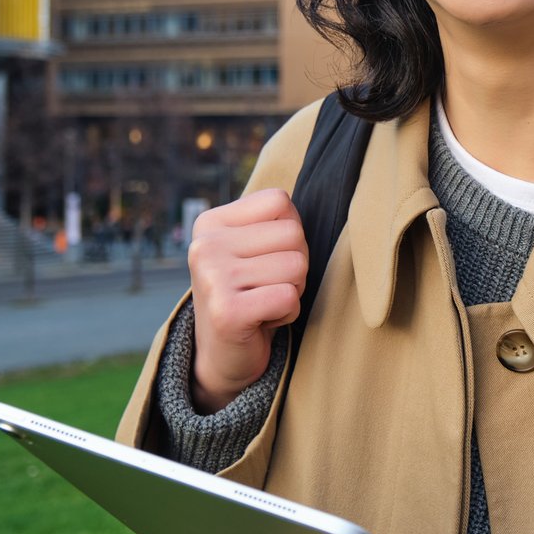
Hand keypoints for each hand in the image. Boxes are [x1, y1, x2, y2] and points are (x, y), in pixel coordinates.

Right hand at [186, 188, 307, 410]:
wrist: (222, 355)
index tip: (264, 260)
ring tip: (264, 303)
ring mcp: (212, 278)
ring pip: (297, 266)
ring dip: (292, 291)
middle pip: (294, 234)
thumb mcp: (252, 248)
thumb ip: (274, 220)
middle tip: (267, 287)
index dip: (288, 234)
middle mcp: (205, 246)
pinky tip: (263, 322)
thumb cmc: (250, 293)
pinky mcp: (227, 311)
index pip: (280, 202)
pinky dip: (287, 313)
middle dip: (295, 265)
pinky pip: (289, 297)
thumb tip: (328, 179)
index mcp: (210, 223)